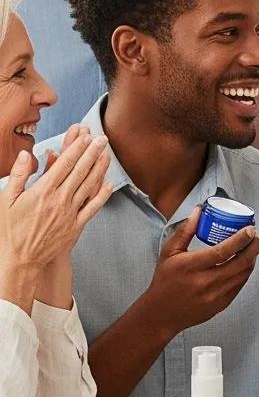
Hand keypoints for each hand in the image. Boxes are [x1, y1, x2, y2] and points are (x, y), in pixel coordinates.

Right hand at [0, 130, 111, 286]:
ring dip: (99, 168)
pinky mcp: (76, 226)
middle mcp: (59, 200)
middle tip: (102, 139)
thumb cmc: (10, 230)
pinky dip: (102, 195)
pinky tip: (109, 184)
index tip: (86, 137)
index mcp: (42, 192)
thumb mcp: (7, 200)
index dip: (77, 148)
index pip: (64, 164)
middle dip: (92, 153)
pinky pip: (93, 207)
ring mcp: (70, 213)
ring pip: (89, 186)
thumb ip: (19, 175)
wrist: (20, 259)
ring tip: (107, 154)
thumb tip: (28, 154)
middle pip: (80, 171)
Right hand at [142, 209, 258, 336]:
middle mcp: (206, 282)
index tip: (250, 229)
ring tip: (252, 246)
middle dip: (254, 247)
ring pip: (243, 274)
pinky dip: (245, 271)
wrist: (161, 314)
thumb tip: (199, 210)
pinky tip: (245, 262)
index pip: (223, 251)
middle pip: (240, 263)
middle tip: (256, 236)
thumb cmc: (165, 280)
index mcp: (192, 267)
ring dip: (252, 259)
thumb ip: (185, 231)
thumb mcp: (169, 252)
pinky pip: (239, 285)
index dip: (241, 239)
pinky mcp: (221, 305)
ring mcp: (215, 296)